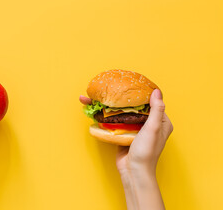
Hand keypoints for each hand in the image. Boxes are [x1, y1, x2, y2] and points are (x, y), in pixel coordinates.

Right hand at [80, 89, 172, 209]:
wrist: (133, 172)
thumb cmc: (146, 152)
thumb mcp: (153, 129)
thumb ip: (156, 110)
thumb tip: (156, 91)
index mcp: (160, 122)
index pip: (151, 102)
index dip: (141, 92)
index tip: (129, 83)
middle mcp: (148, 124)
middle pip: (134, 107)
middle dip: (121, 98)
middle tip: (110, 89)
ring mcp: (135, 129)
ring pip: (123, 114)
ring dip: (110, 106)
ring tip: (96, 98)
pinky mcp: (124, 134)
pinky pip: (116, 122)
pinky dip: (107, 116)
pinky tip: (96, 110)